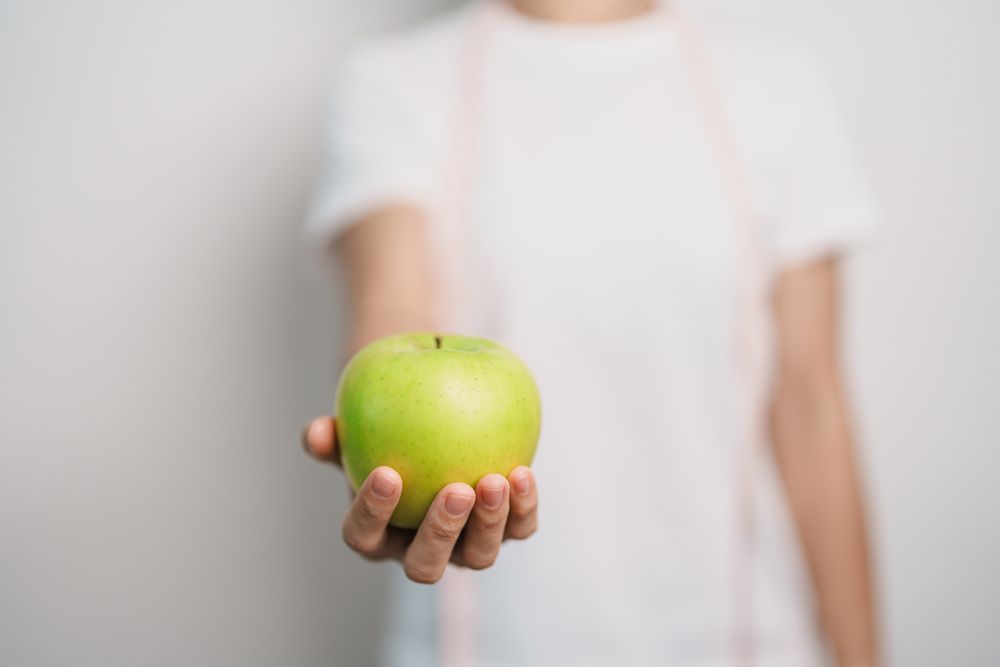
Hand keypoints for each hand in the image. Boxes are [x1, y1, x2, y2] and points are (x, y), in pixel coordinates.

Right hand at [301, 417, 537, 583]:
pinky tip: (522, 472)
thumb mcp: (355, 434)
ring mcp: (465, 548)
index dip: (372, 512)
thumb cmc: (385, 437)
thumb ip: (334, 437)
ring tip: (494, 480)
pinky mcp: (505, 531)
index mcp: (376, 536)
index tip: (387, 473)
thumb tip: (317, 431)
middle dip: (442, 533)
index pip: (364, 537)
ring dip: (488, 523)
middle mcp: (420, 553)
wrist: (436, 431)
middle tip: (456, 490)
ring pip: (477, 556)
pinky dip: (524, 507)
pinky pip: (518, 528)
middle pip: (425, 566)